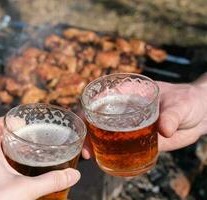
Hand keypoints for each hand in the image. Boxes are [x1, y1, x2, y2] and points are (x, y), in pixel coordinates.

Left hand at [0, 118, 80, 199]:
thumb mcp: (26, 189)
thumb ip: (50, 181)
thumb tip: (73, 175)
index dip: (5, 119)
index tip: (21, 122)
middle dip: (11, 135)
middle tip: (28, 136)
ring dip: (6, 149)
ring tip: (25, 152)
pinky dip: (3, 164)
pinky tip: (16, 173)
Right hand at [81, 75, 206, 157]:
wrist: (199, 116)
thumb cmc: (187, 101)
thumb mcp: (180, 105)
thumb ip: (172, 116)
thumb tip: (164, 130)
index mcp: (128, 93)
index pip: (101, 98)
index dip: (87, 109)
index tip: (82, 123)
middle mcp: (123, 109)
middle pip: (97, 118)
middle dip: (86, 132)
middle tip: (85, 149)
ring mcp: (128, 125)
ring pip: (104, 134)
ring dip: (94, 145)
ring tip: (90, 157)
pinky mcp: (135, 140)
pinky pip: (119, 147)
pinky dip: (109, 154)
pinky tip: (105, 162)